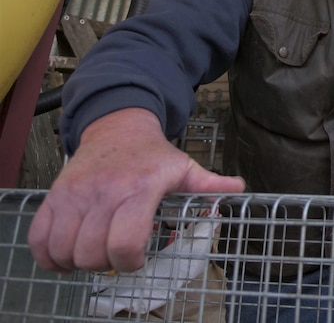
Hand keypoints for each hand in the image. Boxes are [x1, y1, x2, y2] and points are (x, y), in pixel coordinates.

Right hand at [28, 108, 244, 272]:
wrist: (118, 126)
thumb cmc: (153, 154)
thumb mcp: (184, 168)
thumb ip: (210, 184)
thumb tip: (239, 189)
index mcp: (140, 189)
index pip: (126, 242)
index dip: (130, 260)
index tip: (136, 257)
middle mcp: (104, 192)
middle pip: (93, 253)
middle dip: (105, 263)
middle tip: (115, 254)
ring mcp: (75, 194)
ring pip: (65, 250)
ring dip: (77, 261)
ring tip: (93, 252)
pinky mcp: (54, 196)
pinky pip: (39, 239)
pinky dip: (49, 255)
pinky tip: (67, 252)